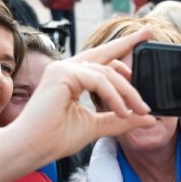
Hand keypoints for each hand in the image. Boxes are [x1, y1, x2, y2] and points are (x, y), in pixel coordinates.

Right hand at [10, 28, 155, 164]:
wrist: (31, 148)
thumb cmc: (55, 138)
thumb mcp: (96, 126)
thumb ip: (121, 119)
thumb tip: (149, 117)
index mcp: (72, 78)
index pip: (102, 60)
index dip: (122, 48)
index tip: (143, 38)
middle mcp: (66, 69)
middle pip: (104, 54)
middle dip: (128, 43)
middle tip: (148, 33)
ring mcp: (63, 69)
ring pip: (106, 72)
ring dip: (127, 92)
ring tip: (139, 109)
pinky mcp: (62, 73)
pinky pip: (98, 80)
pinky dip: (114, 95)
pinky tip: (122, 110)